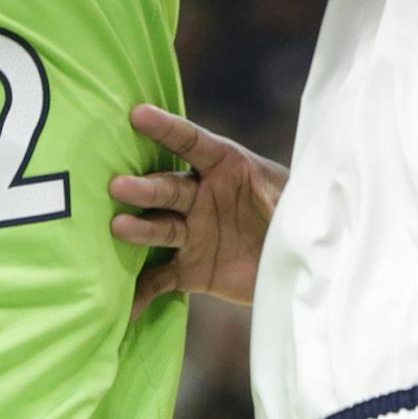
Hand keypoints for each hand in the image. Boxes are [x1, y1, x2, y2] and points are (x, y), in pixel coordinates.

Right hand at [109, 104, 286, 315]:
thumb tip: (275, 202)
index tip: (138, 114)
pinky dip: (140, 291)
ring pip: (159, 229)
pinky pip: (160, 279)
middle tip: (119, 186)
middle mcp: (201, 197)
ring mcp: (192, 233)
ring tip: (118, 228)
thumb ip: (280, 198)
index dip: (167, 129)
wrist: (298, 265)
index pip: (192, 143)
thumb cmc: (297, 217)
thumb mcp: (293, 201)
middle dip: (144, 188)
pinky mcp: (190, 269)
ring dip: (138, 230)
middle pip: (168, 189)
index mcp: (226, 167)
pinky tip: (122, 304)